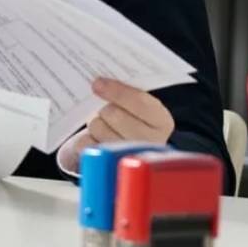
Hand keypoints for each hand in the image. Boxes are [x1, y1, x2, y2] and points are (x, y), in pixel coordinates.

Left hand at [60, 77, 175, 170]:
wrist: (131, 148)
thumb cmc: (134, 119)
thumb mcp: (140, 105)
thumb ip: (128, 92)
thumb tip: (100, 83)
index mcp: (162, 122)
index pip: (139, 102)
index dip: (117, 91)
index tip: (98, 83)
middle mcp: (150, 141)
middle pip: (114, 114)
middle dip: (105, 108)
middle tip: (106, 109)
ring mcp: (129, 155)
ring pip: (98, 127)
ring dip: (96, 122)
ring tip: (105, 125)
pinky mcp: (106, 164)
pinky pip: (85, 142)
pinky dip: (86, 137)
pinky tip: (97, 138)